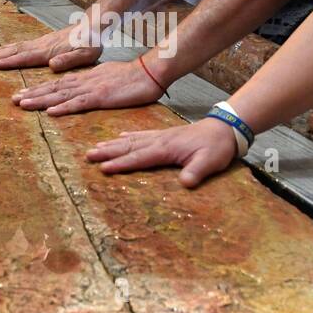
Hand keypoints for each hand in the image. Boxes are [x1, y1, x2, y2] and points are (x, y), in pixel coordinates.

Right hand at [0, 22, 101, 70]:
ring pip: (15, 47)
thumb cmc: (91, 42)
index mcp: (49, 51)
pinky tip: (2, 52)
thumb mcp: (85, 55)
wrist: (94, 24)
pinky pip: (20, 46)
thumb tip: (51, 66)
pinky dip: (8, 49)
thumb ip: (69, 61)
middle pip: (14, 51)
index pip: (24, 57)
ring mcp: (40, 42)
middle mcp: (41, 45)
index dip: (7, 62)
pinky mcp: (42, 42)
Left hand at [12, 58, 163, 114]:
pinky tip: (49, 111)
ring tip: (21, 104)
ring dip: (40, 100)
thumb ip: (95, 83)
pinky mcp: (100, 97)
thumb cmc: (133, 76)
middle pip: (54, 88)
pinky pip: (79, 104)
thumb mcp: (109, 77)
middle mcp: (84, 82)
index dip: (40, 88)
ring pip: (60, 95)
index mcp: (86, 78)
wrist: (150, 71)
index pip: (59, 83)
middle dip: (33, 94)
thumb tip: (86, 89)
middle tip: (14, 100)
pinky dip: (63, 107)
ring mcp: (91, 89)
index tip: (24, 94)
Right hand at [86, 116, 237, 186]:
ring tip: (95, 148)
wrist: (224, 128)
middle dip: (108, 152)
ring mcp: (160, 136)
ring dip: (112, 144)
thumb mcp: (210, 162)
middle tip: (88, 156)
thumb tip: (185, 184)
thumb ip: (196, 172)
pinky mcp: (164, 135)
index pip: (139, 158)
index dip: (121, 164)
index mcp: (166, 148)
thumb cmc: (217, 147)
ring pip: (131, 140)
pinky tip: (118, 137)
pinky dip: (127, 136)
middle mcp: (159, 141)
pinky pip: (140, 135)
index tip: (103, 168)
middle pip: (128, 147)